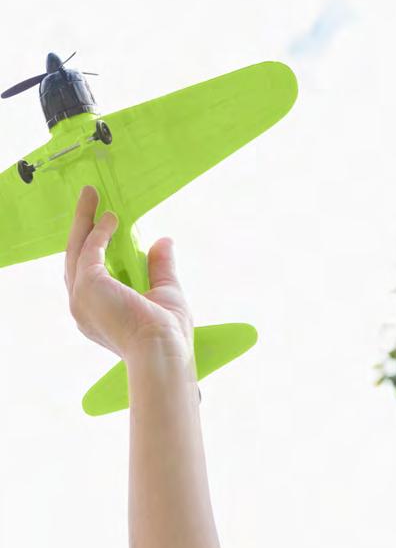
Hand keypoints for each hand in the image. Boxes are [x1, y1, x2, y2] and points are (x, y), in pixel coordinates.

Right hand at [65, 186, 193, 362]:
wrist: (163, 353)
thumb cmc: (167, 336)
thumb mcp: (166, 292)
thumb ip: (161, 267)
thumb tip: (163, 241)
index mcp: (97, 313)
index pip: (88, 273)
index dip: (93, 246)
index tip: (103, 223)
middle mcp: (82, 307)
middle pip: (76, 256)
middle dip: (83, 225)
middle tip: (91, 197)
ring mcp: (80, 298)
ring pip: (77, 248)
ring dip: (85, 219)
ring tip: (92, 194)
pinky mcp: (87, 286)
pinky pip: (90, 249)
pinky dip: (99, 231)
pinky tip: (111, 217)